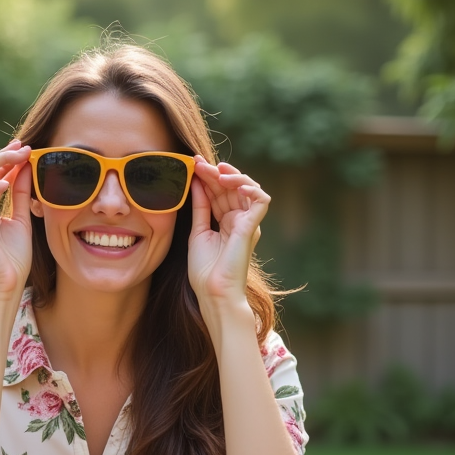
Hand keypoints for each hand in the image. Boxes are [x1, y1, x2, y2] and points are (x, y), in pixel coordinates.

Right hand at [0, 140, 32, 299]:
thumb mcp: (21, 220)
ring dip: (0, 162)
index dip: (7, 159)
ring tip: (20, 155)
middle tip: (23, 144)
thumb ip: (20, 195)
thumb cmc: (13, 260)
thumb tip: (26, 168)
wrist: (6, 287)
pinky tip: (7, 180)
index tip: (26, 148)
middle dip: (4, 155)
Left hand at [187, 158, 269, 307]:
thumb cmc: (205, 269)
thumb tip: (196, 183)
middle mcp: (240, 220)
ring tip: (216, 170)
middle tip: (198, 162)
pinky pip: (261, 201)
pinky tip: (235, 184)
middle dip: (215, 173)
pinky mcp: (253, 227)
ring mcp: (248, 223)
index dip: (208, 177)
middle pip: (231, 188)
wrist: (213, 292)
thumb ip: (200, 207)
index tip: (193, 164)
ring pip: (248, 189)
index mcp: (226, 222)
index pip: (220, 192)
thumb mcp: (198, 231)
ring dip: (233, 176)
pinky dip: (251, 188)